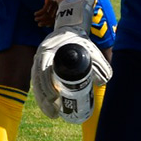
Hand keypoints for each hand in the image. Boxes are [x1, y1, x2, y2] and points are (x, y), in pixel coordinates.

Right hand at [31, 0, 112, 118]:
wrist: (71, 27)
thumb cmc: (80, 39)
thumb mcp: (91, 49)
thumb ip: (99, 63)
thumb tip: (103, 82)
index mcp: (48, 50)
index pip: (43, 71)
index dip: (47, 87)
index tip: (55, 98)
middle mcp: (40, 56)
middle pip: (37, 81)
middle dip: (44, 99)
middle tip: (54, 112)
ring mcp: (39, 60)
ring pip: (36, 83)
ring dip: (42, 99)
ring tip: (53, 113)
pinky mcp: (41, 65)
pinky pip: (38, 82)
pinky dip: (42, 94)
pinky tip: (49, 105)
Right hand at [34, 0, 57, 27]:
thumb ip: (54, 3)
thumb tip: (50, 11)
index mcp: (61, 4)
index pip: (57, 17)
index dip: (51, 22)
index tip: (46, 25)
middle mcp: (59, 5)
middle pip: (52, 18)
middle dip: (45, 22)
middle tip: (39, 24)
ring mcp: (55, 2)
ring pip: (48, 15)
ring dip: (41, 18)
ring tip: (36, 19)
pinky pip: (44, 10)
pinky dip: (39, 13)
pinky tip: (35, 14)